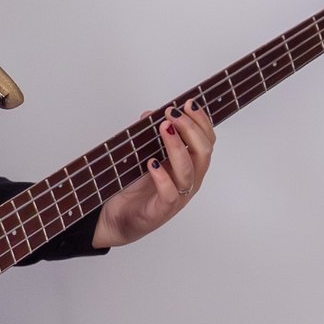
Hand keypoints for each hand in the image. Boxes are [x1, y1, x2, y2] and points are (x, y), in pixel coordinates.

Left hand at [93, 103, 213, 250]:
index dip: (201, 121)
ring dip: (177, 146)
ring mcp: (178, 197)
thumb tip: (150, 113)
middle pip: (203, 152)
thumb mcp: (142, 156)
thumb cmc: (134, 188)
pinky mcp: (161, 210)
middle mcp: (189, 181)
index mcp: (189, 166)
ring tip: (165, 128)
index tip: (188, 103)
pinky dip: (163, 177)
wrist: (116, 219)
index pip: (207, 141)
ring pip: (188, 170)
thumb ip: (148, 136)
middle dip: (191, 129)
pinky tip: (152, 163)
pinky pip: (170, 194)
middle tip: (173, 114)